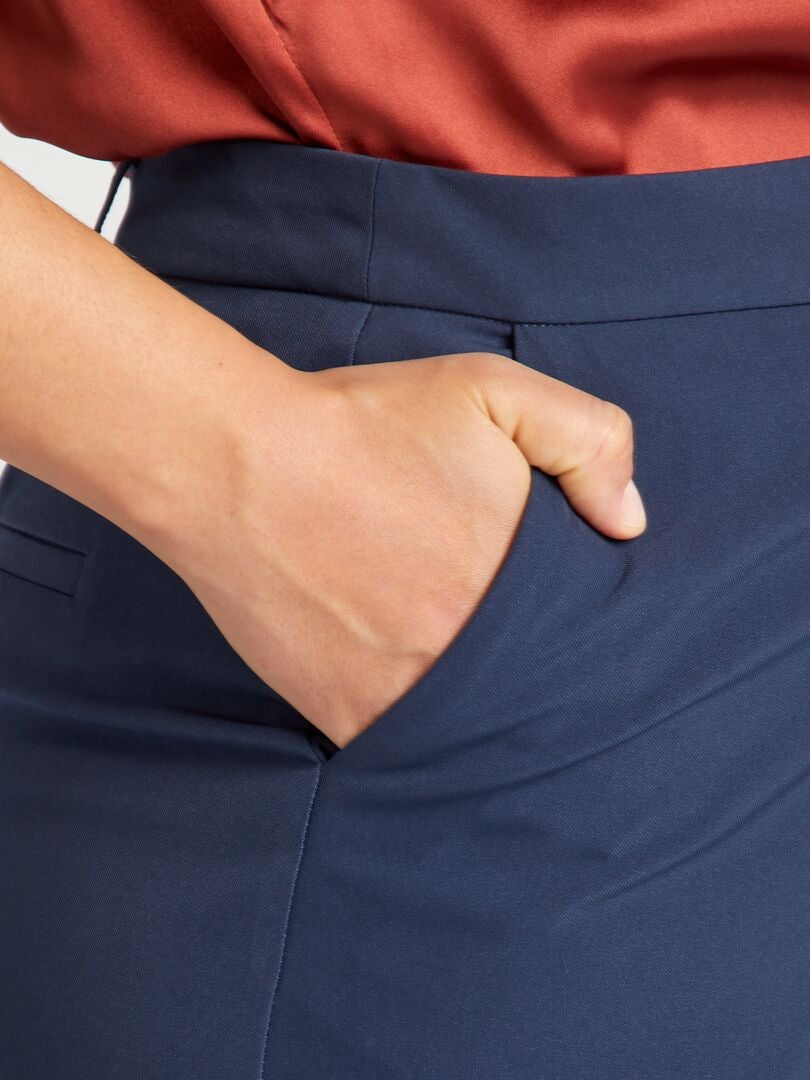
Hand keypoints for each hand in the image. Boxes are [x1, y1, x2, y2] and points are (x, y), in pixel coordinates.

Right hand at [153, 351, 645, 748]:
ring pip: (476, 731)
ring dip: (483, 716)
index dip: (588, 637)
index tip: (575, 628)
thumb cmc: (362, 423)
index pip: (588, 638)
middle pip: (536, 692)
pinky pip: (407, 750)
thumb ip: (588, 440)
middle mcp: (469, 653)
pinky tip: (416, 700)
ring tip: (471, 684)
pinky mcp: (344, 717)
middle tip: (523, 659)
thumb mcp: (492, 391)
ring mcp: (406, 695)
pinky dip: (421, 740)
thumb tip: (628, 523)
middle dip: (537, 678)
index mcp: (517, 584)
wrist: (238, 464)